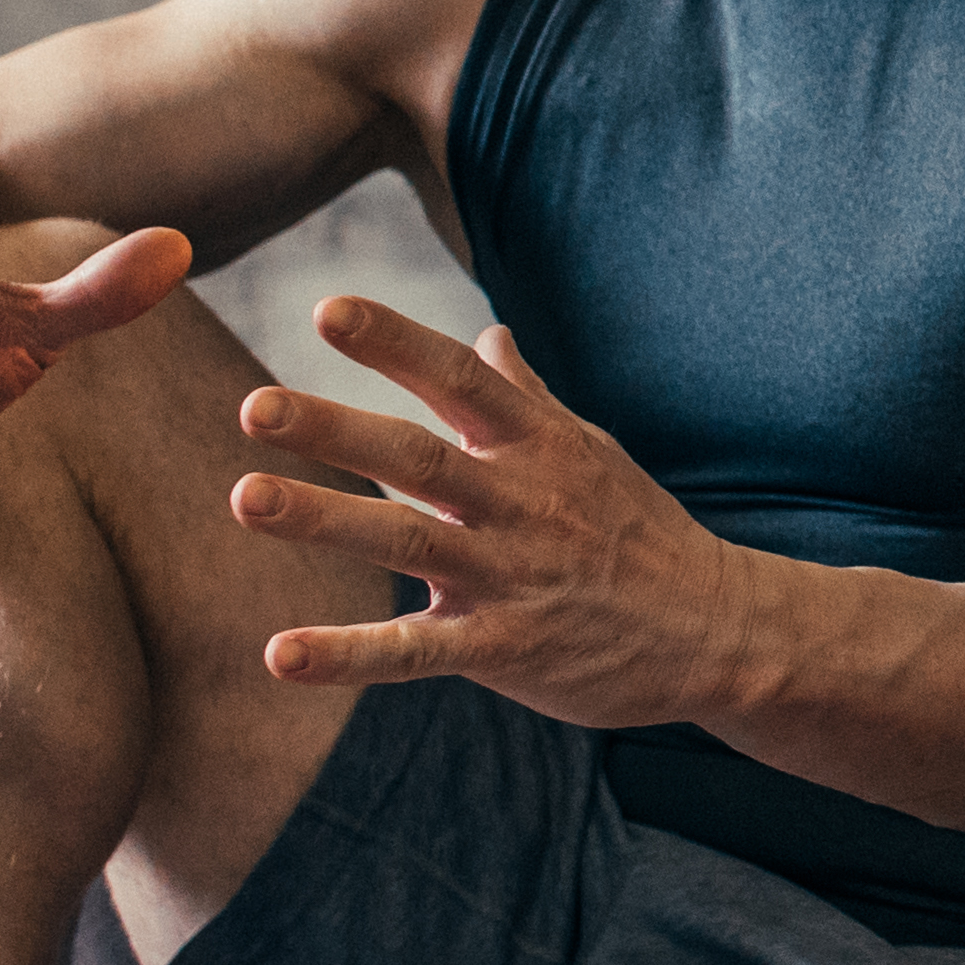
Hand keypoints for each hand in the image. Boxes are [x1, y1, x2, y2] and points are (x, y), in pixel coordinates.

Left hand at [225, 300, 755, 732]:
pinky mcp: (505, 649)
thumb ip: (528, 397)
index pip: (460, 379)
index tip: (329, 309)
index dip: (396, 342)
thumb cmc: (642, 533)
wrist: (719, 629)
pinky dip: (348, 656)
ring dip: (323, 521)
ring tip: (245, 499)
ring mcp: (513, 576)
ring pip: (407, 542)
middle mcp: (522, 503)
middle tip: (253, 406)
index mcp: (539, 447)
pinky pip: (416, 653)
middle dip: (335, 429)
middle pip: (419, 456)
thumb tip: (487, 334)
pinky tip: (279, 655)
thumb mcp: (592, 453)